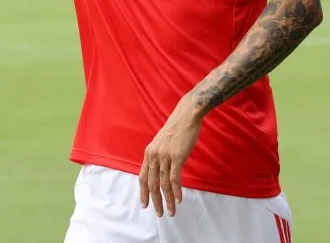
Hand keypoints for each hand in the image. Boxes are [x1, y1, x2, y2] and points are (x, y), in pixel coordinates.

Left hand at [138, 97, 201, 217]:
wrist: (187, 115)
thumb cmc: (177, 129)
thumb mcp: (162, 143)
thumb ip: (159, 156)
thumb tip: (159, 171)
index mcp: (149, 152)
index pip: (142, 177)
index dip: (143, 193)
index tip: (145, 205)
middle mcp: (154, 155)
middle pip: (152, 184)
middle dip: (155, 201)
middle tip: (159, 214)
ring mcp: (165, 156)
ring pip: (163, 184)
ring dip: (167, 200)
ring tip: (171, 211)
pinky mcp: (177, 156)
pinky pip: (175, 178)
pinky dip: (177, 191)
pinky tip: (179, 199)